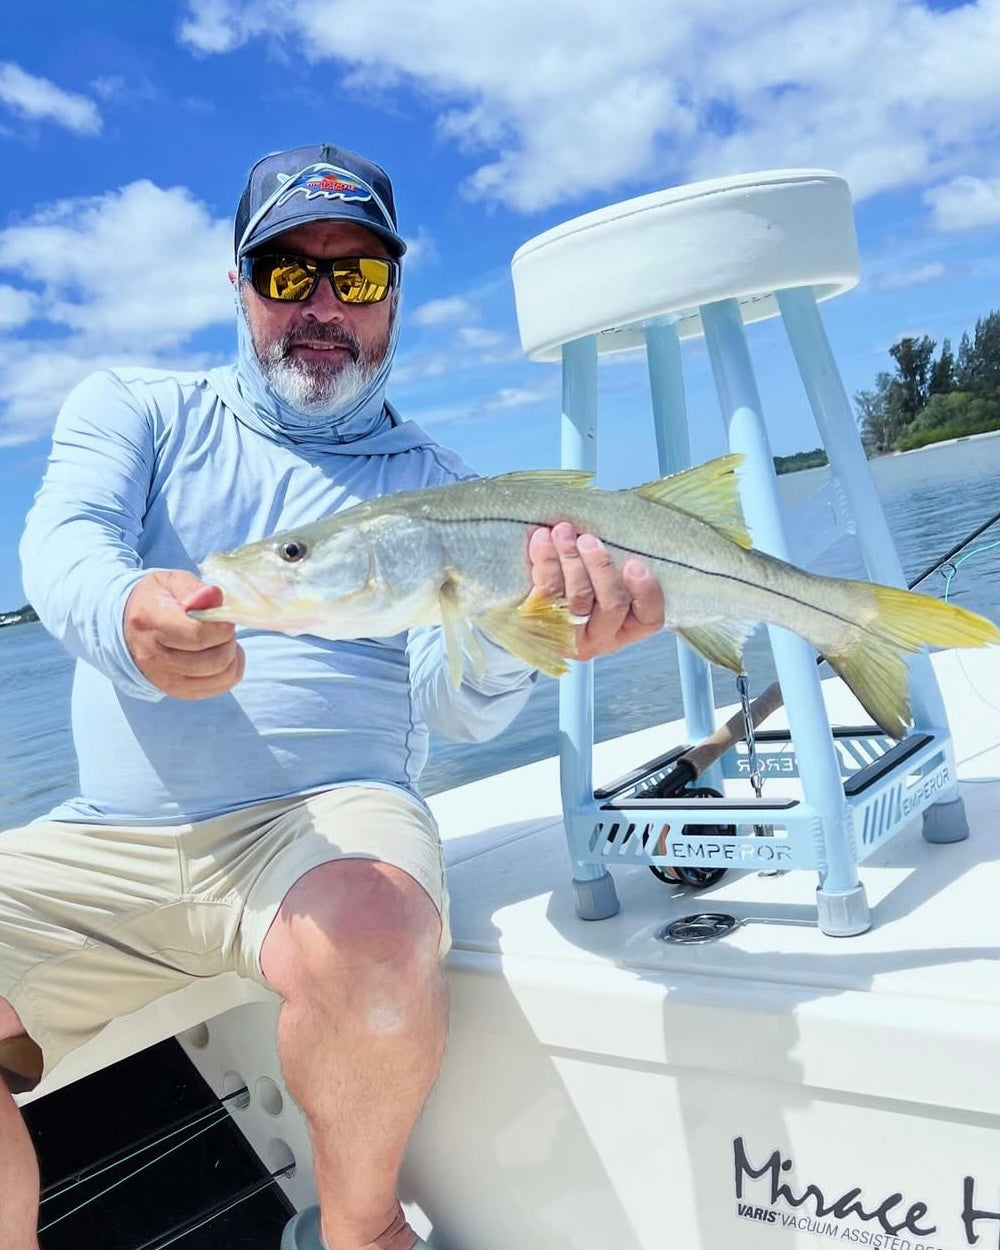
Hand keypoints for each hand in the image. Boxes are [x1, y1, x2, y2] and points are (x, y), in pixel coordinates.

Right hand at [124, 571, 244, 698]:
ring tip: (222, 640)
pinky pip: (219, 687)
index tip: (223, 617)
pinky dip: (231, 671)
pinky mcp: (176, 692)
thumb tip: (214, 596)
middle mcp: (154, 657)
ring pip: (220, 676)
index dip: (221, 627)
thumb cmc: (156, 600)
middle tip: (223, 628)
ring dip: (232, 656)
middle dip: (228, 641)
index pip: (197, 635)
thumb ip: (193, 589)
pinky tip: (222, 654)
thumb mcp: (171, 582)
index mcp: (151, 623)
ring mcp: (164, 679)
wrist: (128, 626)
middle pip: (213, 660)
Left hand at [527, 523, 663, 660]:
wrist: (522, 614)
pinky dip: (546, 560)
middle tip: (588, 541)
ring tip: (563, 533)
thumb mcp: (599, 582)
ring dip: (571, 559)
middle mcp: (601, 637)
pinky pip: (546, 592)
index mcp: (625, 628)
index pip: (649, 619)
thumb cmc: (573, 588)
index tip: (635, 563)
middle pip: (613, 605)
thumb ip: (610, 568)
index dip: (647, 592)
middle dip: (602, 567)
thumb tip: (601, 534)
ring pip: (579, 598)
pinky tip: (542, 540)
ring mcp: (570, 636)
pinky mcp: (541, 625)